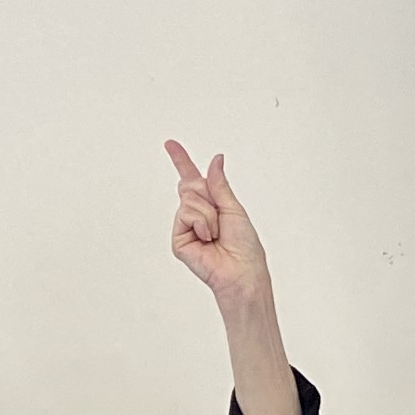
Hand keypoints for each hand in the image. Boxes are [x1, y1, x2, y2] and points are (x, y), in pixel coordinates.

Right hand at [165, 142, 271, 306]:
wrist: (241, 271)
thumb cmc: (244, 246)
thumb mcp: (233, 207)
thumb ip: (219, 184)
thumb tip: (216, 160)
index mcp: (210, 205)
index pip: (192, 180)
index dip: (181, 161)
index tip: (170, 144)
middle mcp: (195, 215)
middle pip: (191, 185)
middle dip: (208, 195)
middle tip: (219, 217)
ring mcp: (185, 227)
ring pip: (189, 199)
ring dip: (208, 214)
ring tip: (216, 233)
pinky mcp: (178, 240)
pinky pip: (186, 215)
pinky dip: (201, 223)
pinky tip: (207, 239)